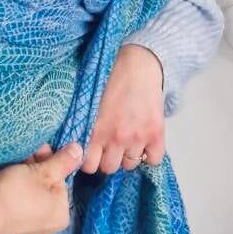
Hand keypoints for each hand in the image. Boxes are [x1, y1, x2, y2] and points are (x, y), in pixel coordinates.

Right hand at [0, 143, 82, 233]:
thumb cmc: (15, 192)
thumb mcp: (40, 171)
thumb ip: (62, 162)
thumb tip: (80, 150)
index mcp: (61, 215)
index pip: (60, 181)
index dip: (49, 161)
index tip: (36, 149)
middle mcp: (50, 229)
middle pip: (46, 190)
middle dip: (36, 170)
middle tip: (23, 156)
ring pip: (32, 199)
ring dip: (25, 181)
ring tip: (11, 168)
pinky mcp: (12, 233)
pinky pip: (19, 209)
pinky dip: (14, 196)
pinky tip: (3, 186)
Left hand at [82, 44, 165, 174]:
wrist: (138, 65)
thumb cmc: (111, 80)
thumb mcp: (90, 103)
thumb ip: (86, 126)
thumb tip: (76, 146)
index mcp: (96, 129)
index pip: (88, 165)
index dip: (90, 161)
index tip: (92, 154)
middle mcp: (116, 137)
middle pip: (109, 168)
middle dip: (108, 159)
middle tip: (110, 147)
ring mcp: (137, 138)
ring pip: (129, 165)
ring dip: (127, 156)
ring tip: (127, 140)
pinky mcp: (156, 134)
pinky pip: (153, 160)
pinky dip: (150, 155)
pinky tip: (144, 143)